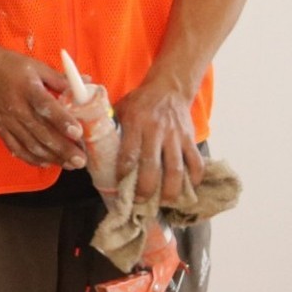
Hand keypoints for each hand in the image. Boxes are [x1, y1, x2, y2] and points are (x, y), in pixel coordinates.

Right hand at [0, 42, 85, 168]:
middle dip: (63, 149)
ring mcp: (6, 121)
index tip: (78, 133)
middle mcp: (16, 108)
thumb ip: (60, 79)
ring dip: (52, 157)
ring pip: (31, 145)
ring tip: (70, 164)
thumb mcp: (36, 66)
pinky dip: (31, 159)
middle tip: (81, 159)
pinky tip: (46, 163)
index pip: (46, 107)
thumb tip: (87, 84)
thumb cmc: (8, 65)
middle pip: (41, 133)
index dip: (62, 121)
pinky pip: (16, 148)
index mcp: (27, 88)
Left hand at [114, 78, 202, 205]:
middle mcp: (156, 131)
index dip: (124, 173)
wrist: (169, 87)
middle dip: (147, 189)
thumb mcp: (121, 109)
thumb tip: (96, 150)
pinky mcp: (190, 139)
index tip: (120, 188)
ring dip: (171, 190)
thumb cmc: (140, 102)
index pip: (128, 153)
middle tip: (141, 202)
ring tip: (165, 203)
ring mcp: (175, 136)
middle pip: (153, 166)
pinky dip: (194, 178)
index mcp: (135, 123)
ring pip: (176, 169)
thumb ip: (112, 128)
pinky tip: (188, 190)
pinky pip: (196, 162)